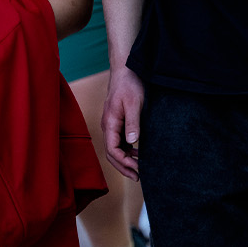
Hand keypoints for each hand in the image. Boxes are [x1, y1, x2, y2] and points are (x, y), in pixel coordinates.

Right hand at [102, 66, 144, 180]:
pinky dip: (128, 150)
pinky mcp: (117, 121)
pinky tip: (139, 153)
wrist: (125, 69)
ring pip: (115, 148)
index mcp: (109, 122)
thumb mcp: (133, 104)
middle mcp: (107, 125)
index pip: (112, 149)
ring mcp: (112, 124)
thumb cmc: (129, 84)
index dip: (123, 162)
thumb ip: (133, 123)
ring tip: (140, 168)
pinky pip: (119, 141)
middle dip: (123, 166)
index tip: (137, 169)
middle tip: (137, 177)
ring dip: (125, 160)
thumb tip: (132, 143)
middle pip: (111, 153)